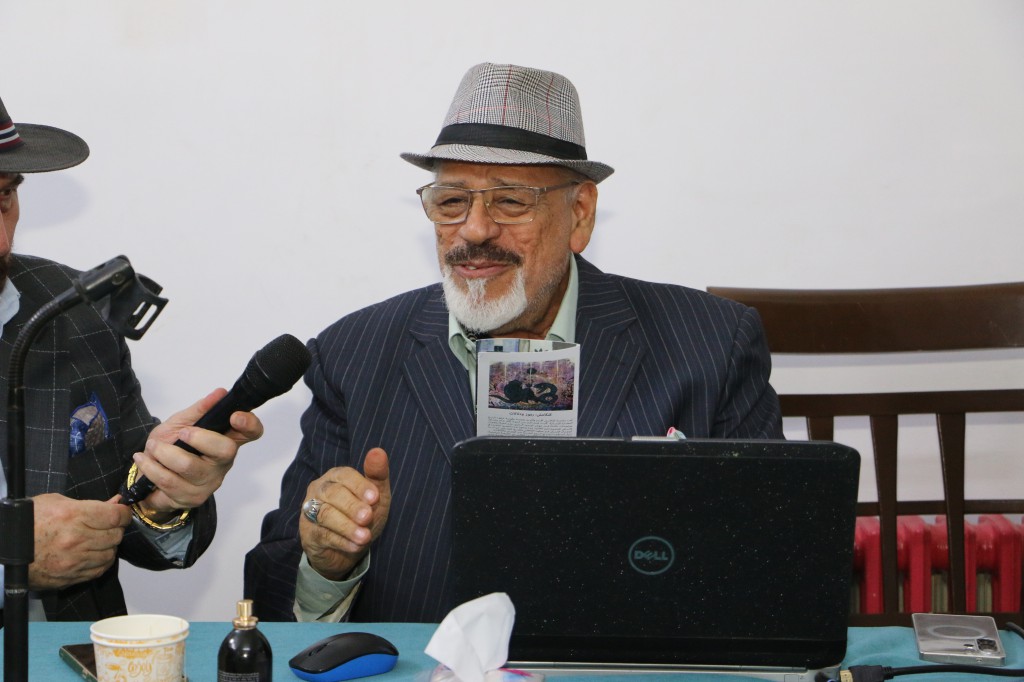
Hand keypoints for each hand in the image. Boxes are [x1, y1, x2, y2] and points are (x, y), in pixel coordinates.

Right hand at [29, 493, 131, 589]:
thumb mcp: (56, 502)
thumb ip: (90, 504)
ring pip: (110, 554)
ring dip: (108, 546)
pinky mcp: (69, 577)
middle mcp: (76, 540)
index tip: (121, 512)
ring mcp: (73, 561)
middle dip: (115, 529)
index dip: (123, 513)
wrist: (5, 548)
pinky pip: (98, 570)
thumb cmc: (28, 522)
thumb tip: (115, 503)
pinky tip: (91, 554)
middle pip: (116, 535)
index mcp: (73, 516)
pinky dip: (100, 562)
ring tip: (96, 540)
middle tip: (106, 525)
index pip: (116, 516)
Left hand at [132, 389, 264, 514]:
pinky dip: (151, 467)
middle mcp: (224, 463)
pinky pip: (169, 481)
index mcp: (227, 439)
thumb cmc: (171, 446)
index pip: (251, 432)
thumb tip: (220, 393)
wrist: (148, 476)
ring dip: (163, 453)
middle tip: (182, 433)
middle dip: (199, 438)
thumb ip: (200, 409)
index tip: (235, 415)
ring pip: (189, 466)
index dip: (249, 424)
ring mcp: (210, 482)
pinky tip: (144, 460)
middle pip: (225, 450)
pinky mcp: (192, 498)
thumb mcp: (181, 422)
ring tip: (153, 447)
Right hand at [300, 447, 390, 580]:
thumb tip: (378, 451)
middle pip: (332, 493)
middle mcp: (319, 490)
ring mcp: (310, 512)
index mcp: (336, 476)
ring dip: (347, 526)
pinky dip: (341, 541)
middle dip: (352, 506)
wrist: (351, 547)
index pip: (344, 475)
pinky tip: (356, 546)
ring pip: (325, 514)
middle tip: (368, 517)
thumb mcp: (376, 496)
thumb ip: (377, 475)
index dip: (359, 485)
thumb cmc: (364, 514)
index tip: (375, 497)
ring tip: (365, 537)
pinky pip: (323, 535)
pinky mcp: (308, 534)